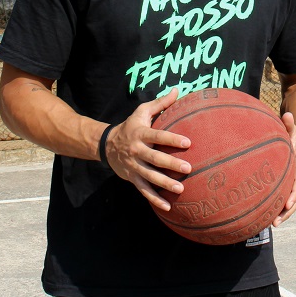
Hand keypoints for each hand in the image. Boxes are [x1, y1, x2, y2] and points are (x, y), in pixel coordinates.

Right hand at [103, 89, 190, 210]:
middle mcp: (137, 151)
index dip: (171, 139)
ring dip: (165, 183)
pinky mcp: (132, 178)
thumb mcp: (142, 112)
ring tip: (181, 188)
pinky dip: (155, 199)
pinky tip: (167, 206)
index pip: (158, 136)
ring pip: (150, 177)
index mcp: (141, 134)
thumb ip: (160, 103)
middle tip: (188, 168)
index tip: (187, 142)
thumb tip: (178, 90)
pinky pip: (144, 190)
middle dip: (171, 164)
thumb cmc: (131, 126)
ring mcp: (134, 166)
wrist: (106, 145)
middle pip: (155, 159)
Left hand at [272, 111, 295, 226]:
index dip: (295, 193)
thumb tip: (287, 114)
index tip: (287, 204)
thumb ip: (288, 124)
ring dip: (288, 212)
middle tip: (278, 220)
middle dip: (290, 209)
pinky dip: (287, 209)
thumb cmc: (292, 136)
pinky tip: (275, 218)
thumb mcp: (290, 130)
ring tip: (275, 223)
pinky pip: (295, 198)